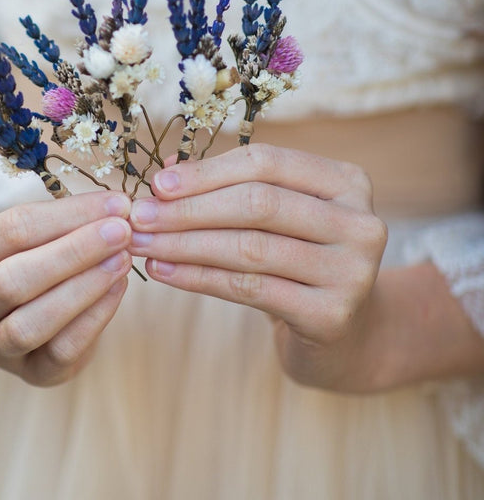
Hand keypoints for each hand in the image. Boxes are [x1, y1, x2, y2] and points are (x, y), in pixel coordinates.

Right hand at [0, 191, 131, 385]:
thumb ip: (65, 221)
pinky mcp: (29, 374)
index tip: (114, 204)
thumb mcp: (33, 233)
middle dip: (74, 252)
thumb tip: (115, 209)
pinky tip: (118, 288)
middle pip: (13, 280)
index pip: (10, 230)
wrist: (31, 310)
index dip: (66, 215)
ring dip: (83, 288)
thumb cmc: (31, 257)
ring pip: (30, 324)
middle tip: (120, 232)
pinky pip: (61, 350)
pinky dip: (94, 318)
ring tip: (120, 260)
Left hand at [129, 144, 388, 391]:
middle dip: (190, 209)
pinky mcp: (332, 315)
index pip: (267, 163)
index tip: (157, 184)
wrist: (346, 336)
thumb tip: (167, 169)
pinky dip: (199, 279)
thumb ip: (229, 188)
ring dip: (185, 245)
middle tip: (138, 217)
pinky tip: (165, 273)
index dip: (207, 172)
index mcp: (348, 182)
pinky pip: (250, 288)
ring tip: (143, 245)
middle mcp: (360, 223)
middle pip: (259, 203)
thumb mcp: (276, 220)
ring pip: (250, 248)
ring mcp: (352, 271)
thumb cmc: (299, 265)